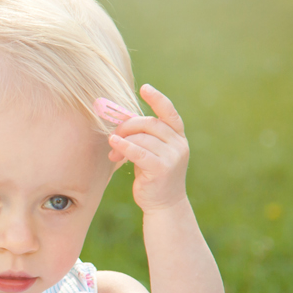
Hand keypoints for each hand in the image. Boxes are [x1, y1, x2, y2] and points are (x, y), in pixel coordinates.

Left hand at [108, 84, 189, 214]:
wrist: (164, 205)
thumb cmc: (153, 176)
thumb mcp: (151, 152)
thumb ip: (142, 137)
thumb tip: (119, 123)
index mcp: (177, 137)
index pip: (169, 113)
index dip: (157, 99)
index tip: (145, 88)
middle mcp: (178, 144)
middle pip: (149, 123)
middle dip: (127, 126)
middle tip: (113, 136)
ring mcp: (173, 157)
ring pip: (142, 138)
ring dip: (123, 142)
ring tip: (113, 153)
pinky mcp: (162, 169)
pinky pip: (139, 152)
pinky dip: (124, 146)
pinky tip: (113, 144)